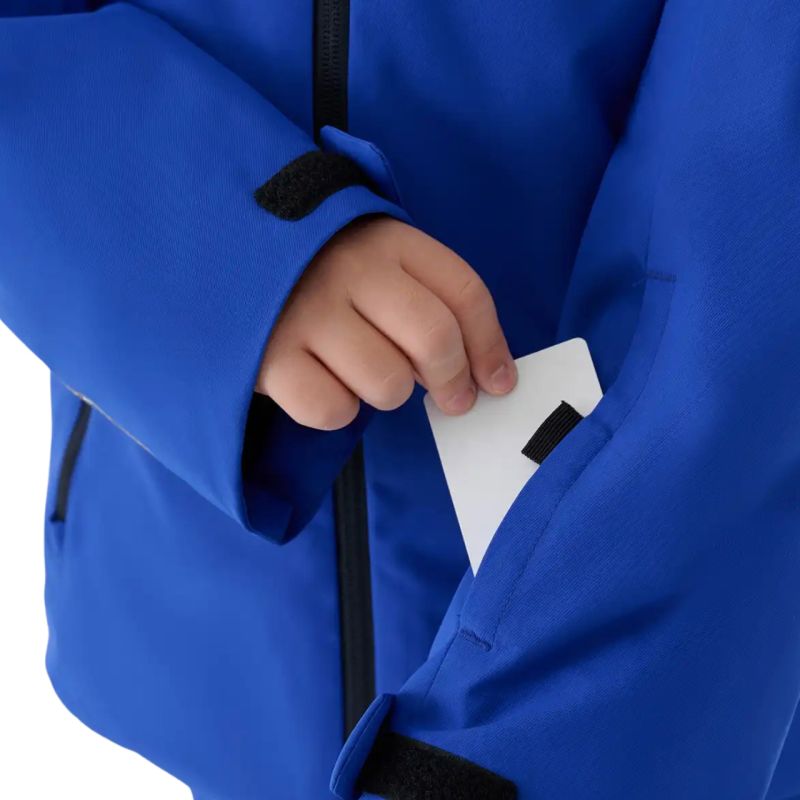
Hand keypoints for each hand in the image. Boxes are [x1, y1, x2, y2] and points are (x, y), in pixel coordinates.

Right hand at [257, 216, 516, 429]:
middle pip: (434, 341)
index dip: (491, 347)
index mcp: (387, 240)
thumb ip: (428, 299)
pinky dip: (337, 409)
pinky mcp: (269, 356)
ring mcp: (307, 312)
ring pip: (388, 384)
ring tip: (361, 371)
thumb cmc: (314, 265)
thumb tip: (487, 376)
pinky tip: (322, 382)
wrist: (218, 248)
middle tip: (451, 399)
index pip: (464, 294)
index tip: (498, 383)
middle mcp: (350, 271)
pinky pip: (332, 410)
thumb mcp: (375, 257)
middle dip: (453, 383)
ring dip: (387, 392)